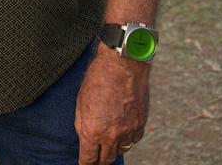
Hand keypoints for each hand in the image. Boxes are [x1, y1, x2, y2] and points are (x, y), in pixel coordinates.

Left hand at [75, 44, 150, 163]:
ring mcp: (128, 131)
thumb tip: (85, 137)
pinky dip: (127, 139)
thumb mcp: (80, 102)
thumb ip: (82, 123)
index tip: (84, 164)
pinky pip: (134, 140)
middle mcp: (111, 135)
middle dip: (99, 160)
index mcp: (92, 130)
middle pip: (107, 159)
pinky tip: (122, 132)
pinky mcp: (140, 124)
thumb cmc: (97, 79)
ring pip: (121, 150)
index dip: (86, 163)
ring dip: (114, 149)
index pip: (89, 158)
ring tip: (108, 144)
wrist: (122, 66)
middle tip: (95, 158)